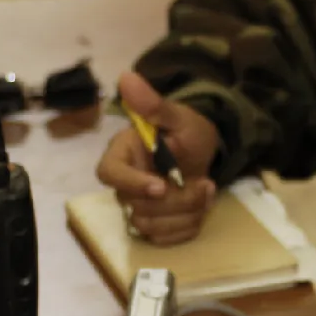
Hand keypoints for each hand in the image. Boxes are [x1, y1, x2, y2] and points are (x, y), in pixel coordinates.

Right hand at [96, 71, 222, 244]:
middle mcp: (124, 183)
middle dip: (176, 200)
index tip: (160, 186)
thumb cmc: (188, 130)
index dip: (132, 184)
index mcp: (122, 154)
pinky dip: (188, 227)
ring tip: (207, 192)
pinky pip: (165, 239)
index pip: (109, 174)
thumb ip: (153, 104)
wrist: (206, 151)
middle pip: (136, 207)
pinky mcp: (155, 224)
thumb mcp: (178, 116)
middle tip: (205, 183)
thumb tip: (126, 77)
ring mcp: (137, 206)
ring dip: (186, 214)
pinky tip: (201, 208)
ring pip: (151, 227)